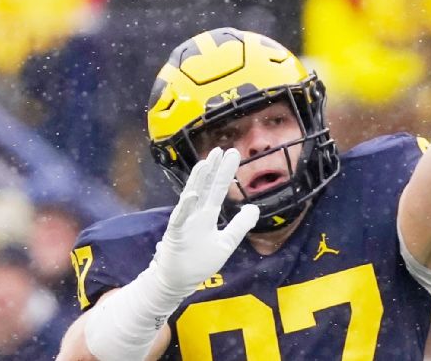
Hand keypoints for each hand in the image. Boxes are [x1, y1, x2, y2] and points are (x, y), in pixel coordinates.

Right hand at [149, 148, 258, 295]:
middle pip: (205, 188)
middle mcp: (195, 215)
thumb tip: (255, 208)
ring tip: (205, 163)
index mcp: (207, 215)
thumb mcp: (226, 242)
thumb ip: (240, 225)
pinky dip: (185, 207)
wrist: (177, 282)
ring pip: (190, 197)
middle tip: (221, 149)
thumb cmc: (198, 262)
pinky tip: (192, 195)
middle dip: (213, 169)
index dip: (225, 172)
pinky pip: (180, 219)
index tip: (232, 153)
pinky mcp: (175, 235)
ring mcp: (184, 223)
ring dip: (198, 180)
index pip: (217, 189)